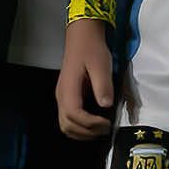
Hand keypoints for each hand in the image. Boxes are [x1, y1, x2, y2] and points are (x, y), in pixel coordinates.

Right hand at [55, 22, 117, 140]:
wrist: (82, 36)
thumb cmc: (92, 49)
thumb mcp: (101, 65)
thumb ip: (103, 86)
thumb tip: (106, 105)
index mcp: (68, 88)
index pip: (74, 115)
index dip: (90, 124)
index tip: (107, 123)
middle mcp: (61, 96)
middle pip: (67, 125)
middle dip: (87, 132)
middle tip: (106, 129)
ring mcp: (62, 97)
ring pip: (65, 125)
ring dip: (82, 132)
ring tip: (100, 129)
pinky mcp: (67, 97)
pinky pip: (68, 119)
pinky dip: (80, 127)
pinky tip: (94, 124)